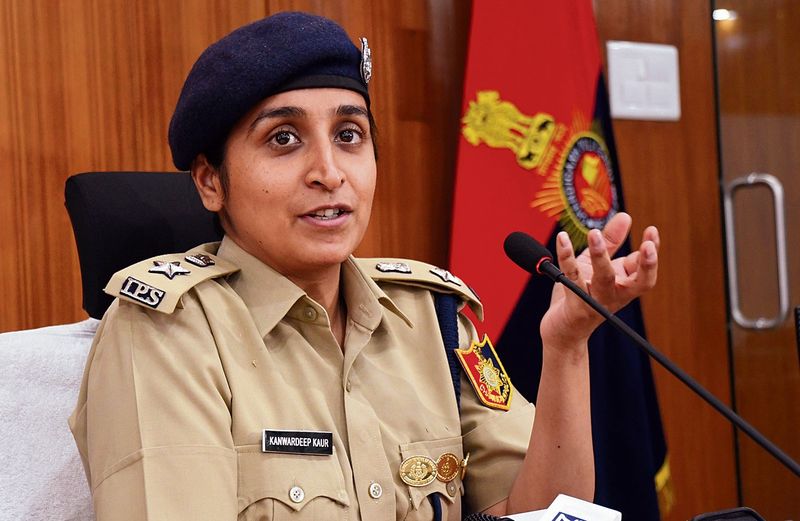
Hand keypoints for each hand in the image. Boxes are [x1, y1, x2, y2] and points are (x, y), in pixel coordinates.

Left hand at [539, 212, 658, 351]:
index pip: (645, 270)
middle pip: (638, 282)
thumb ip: (611, 243)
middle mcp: (615, 296)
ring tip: (594, 233)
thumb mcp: (596, 265)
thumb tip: (626, 216)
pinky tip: (563, 238)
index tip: (652, 231)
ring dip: (600, 255)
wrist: (562, 331)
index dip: (651, 251)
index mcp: (624, 287)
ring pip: (603, 279)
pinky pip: (571, 278)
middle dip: (647, 264)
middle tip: (648, 244)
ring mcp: (596, 302)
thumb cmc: (582, 295)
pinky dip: (566, 256)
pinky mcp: (575, 305)